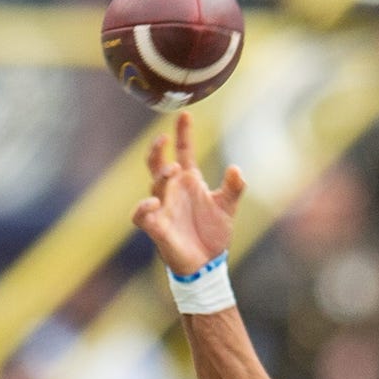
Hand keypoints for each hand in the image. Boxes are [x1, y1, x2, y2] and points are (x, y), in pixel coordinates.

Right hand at [132, 112, 245, 278]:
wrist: (207, 264)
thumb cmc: (213, 233)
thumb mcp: (227, 207)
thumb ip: (234, 188)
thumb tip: (236, 169)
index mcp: (189, 182)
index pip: (184, 151)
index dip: (184, 133)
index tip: (186, 114)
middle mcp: (173, 191)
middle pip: (158, 163)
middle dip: (158, 149)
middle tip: (165, 139)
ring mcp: (163, 208)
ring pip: (154, 185)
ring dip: (161, 175)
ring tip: (173, 169)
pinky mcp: (157, 228)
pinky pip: (142, 215)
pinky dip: (144, 208)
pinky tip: (154, 202)